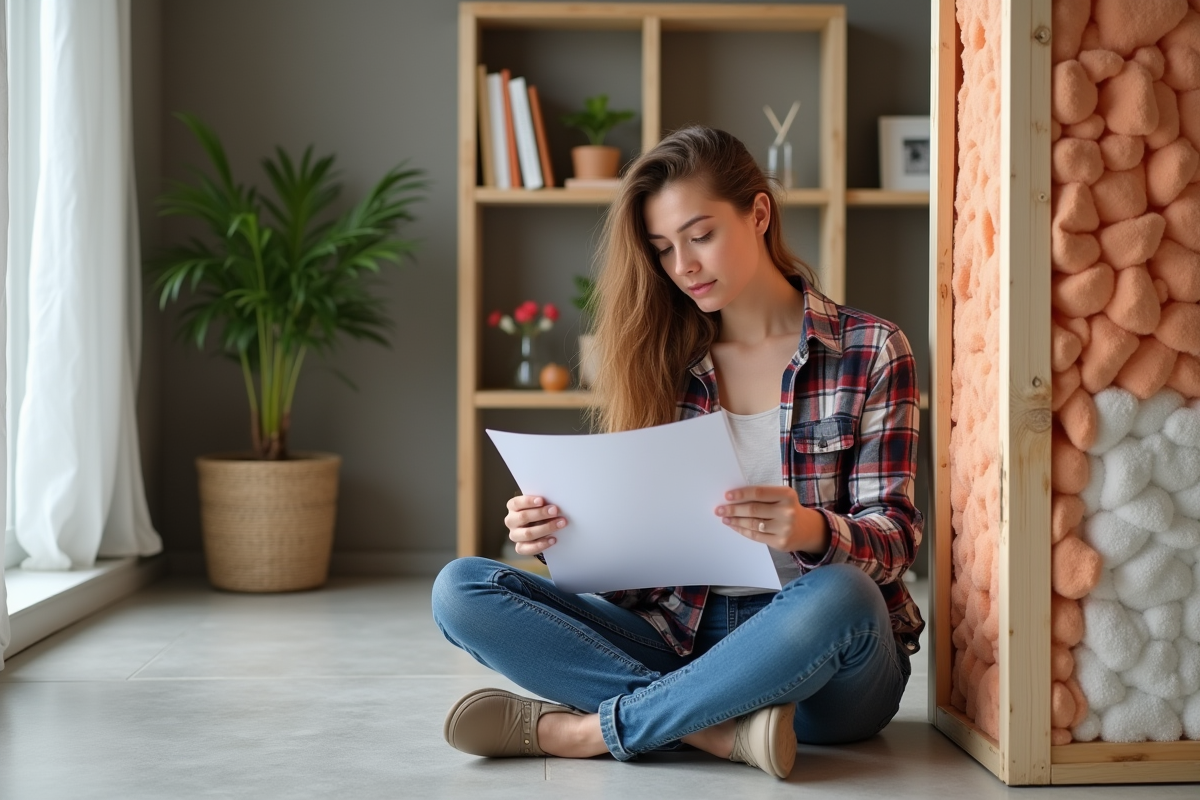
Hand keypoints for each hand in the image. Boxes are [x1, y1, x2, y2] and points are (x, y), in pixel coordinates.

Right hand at [505, 495, 567, 556]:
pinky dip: (541, 544)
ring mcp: (514, 535)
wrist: (541, 529)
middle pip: (523, 517)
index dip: (528, 501)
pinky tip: (553, 539)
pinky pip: (528, 549)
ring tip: (560, 524)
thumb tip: (553, 505)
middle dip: (541, 513)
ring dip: (545, 528)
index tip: (542, 500)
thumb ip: (543, 503)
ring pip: (527, 533)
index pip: (516, 503)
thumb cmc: (540, 512)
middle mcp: (511, 521)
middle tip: (555, 510)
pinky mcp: (520, 547)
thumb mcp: (539, 505)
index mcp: (513, 507)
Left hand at [715, 485, 829, 554]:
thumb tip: (734, 498)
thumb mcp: (781, 497)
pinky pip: (756, 536)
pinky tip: (734, 526)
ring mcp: (784, 529)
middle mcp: (787, 512)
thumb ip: (763, 496)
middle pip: (753, 509)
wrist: (807, 529)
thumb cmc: (787, 508)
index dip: (741, 494)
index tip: (727, 495)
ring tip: (724, 518)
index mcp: (787, 495)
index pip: (759, 493)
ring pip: (753, 524)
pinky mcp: (780, 543)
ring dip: (735, 521)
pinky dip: (742, 530)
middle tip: (719, 509)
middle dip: (733, 509)